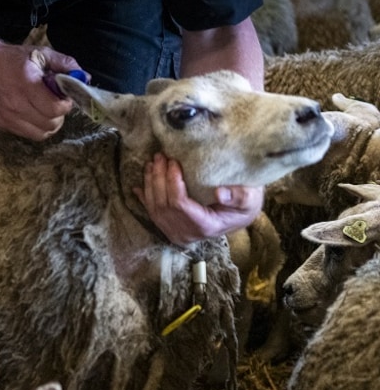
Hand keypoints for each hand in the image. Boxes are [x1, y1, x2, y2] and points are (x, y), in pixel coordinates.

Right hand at [0, 42, 83, 140]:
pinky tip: (34, 115)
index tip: (65, 98)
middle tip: (57, 104)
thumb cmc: (13, 58)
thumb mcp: (41, 53)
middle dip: (59, 115)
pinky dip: (37, 128)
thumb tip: (84, 77)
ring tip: (47, 111)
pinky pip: (28, 135)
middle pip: (50, 124)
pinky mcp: (3, 124)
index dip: (66, 105)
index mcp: (27, 84)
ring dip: (49, 124)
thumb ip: (64, 63)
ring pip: (41, 134)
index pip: (55, 109)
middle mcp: (16, 104)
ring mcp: (8, 117)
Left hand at [134, 154, 262, 244]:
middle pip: (163, 205)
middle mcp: (187, 233)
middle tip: (160, 157)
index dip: (173, 182)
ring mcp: (177, 233)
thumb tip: (220, 193)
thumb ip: (239, 197)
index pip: (180, 204)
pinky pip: (153, 214)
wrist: (241, 217)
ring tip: (152, 164)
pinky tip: (138, 186)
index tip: (173, 162)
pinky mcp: (171, 229)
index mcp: (205, 225)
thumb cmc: (247, 205)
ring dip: (150, 184)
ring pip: (155, 209)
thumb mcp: (251, 199)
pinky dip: (144, 199)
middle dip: (158, 179)